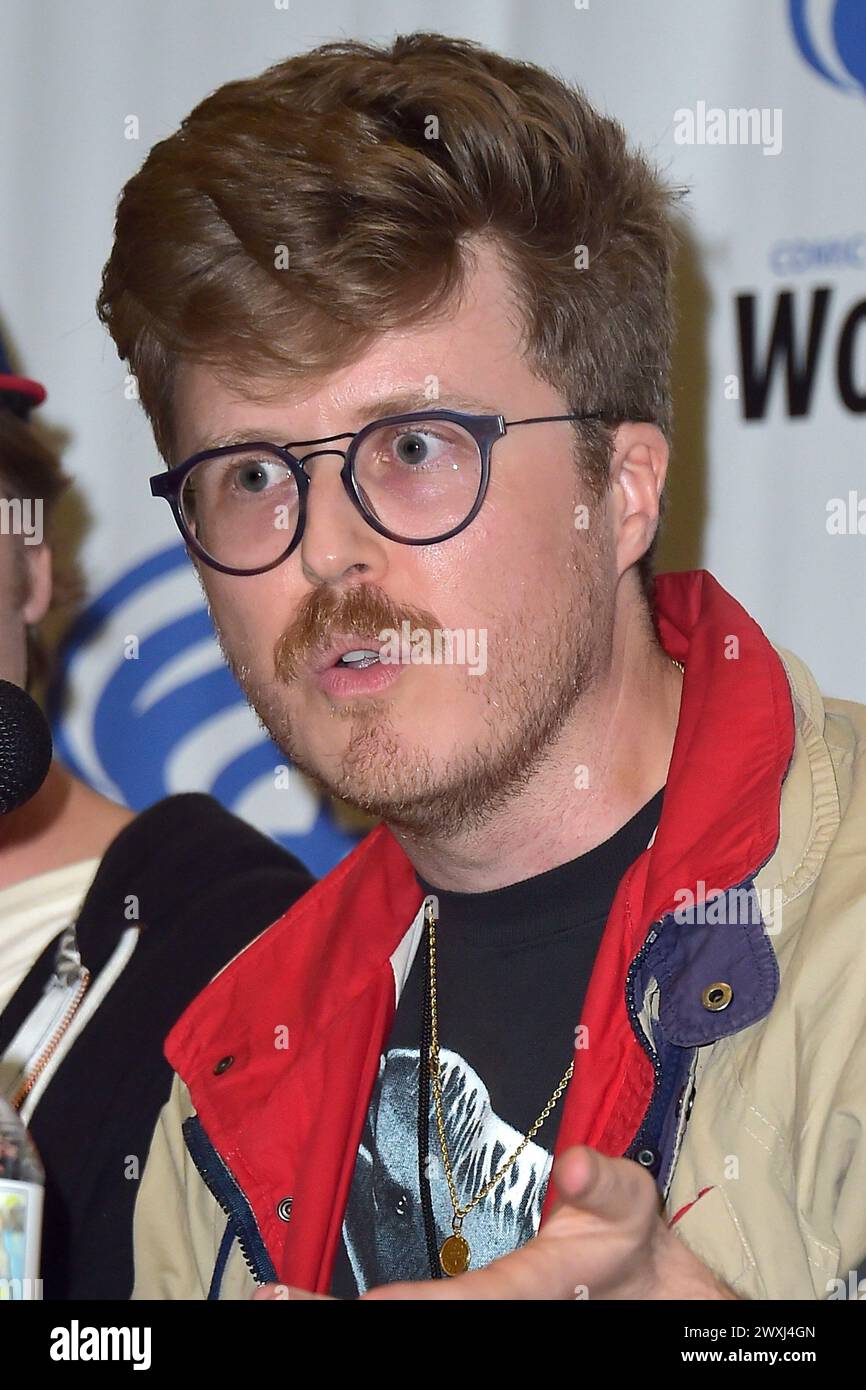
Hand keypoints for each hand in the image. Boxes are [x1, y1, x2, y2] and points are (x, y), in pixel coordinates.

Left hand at [251, 1144, 739, 1301]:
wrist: (644, 1291)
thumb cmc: (625, 1237)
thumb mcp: (628, 1200)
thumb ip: (603, 1182)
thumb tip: (573, 1168)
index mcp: (530, 1288)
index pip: (471, 1302)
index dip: (422, 1306)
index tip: (373, 1308)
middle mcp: (499, 1312)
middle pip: (420, 1324)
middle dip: (338, 1316)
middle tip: (272, 1298)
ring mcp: (483, 1317)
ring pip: (407, 1329)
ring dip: (331, 1315)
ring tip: (270, 1298)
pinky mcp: (473, 1313)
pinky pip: (417, 1319)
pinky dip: (354, 1314)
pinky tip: (308, 1304)